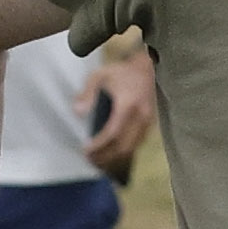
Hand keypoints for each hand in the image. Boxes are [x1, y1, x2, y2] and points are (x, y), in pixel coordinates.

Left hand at [79, 51, 154, 176]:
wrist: (146, 69)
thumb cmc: (121, 73)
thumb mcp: (100, 76)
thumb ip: (87, 93)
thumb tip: (78, 113)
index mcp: (128, 105)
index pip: (113, 132)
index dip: (99, 145)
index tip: (86, 150)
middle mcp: (140, 116)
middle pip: (123, 146)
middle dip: (105, 156)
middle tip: (89, 159)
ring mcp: (147, 122)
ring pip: (131, 148)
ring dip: (113, 157)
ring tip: (97, 160)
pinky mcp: (149, 125)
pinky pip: (135, 144)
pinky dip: (122, 152)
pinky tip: (110, 153)